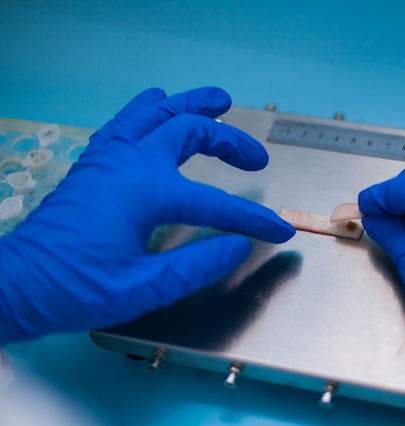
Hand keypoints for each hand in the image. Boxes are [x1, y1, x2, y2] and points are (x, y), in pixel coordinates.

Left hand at [0, 87, 294, 342]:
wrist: (16, 283)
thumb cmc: (77, 287)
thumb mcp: (143, 288)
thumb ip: (197, 265)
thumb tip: (239, 246)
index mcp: (146, 192)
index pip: (216, 203)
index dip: (253, 218)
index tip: (277, 230)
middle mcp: (129, 163)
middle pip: (189, 132)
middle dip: (230, 142)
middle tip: (256, 157)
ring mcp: (108, 157)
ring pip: (157, 113)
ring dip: (191, 104)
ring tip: (218, 100)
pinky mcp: (94, 162)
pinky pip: (127, 122)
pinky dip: (150, 110)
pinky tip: (157, 105)